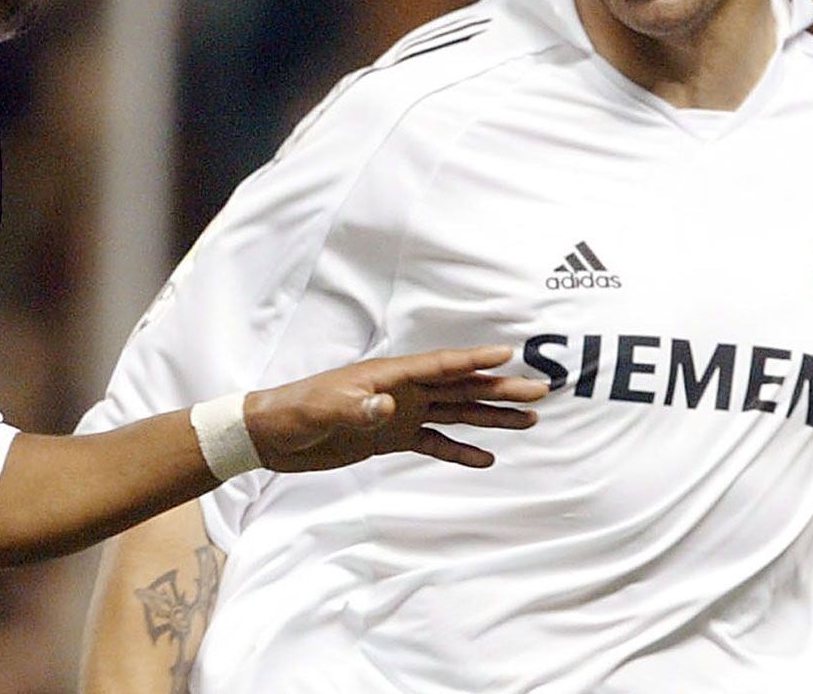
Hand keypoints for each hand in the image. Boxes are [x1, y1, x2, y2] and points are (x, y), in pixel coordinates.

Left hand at [244, 345, 543, 472]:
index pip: (440, 365)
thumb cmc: (295, 413)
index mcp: (389, 376)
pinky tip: (487, 459)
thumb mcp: (323, 411)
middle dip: (500, 389)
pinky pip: (435, 443)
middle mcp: (401, 392)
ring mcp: (399, 415)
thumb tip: (389, 407)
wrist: (272, 436)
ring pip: (456, 413)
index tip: (510, 354)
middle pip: (460, 388)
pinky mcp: (391, 439)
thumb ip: (357, 409)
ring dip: (491, 416)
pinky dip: (460, 450)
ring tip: (529, 420)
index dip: (474, 360)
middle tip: (541, 391)